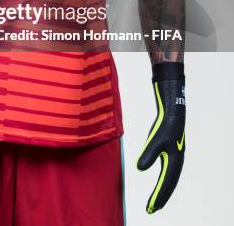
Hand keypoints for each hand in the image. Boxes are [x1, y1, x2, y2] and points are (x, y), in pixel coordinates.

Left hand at [137, 63, 185, 213]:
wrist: (173, 107)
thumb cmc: (166, 123)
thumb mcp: (155, 139)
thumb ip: (148, 154)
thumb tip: (140, 169)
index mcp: (175, 159)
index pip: (166, 182)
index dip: (158, 195)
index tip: (151, 208)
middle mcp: (176, 159)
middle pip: (169, 183)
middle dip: (161, 196)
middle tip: (152, 209)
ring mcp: (173, 154)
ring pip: (169, 177)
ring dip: (162, 188)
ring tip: (155, 201)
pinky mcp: (169, 148)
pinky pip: (166, 169)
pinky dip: (162, 178)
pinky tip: (157, 179)